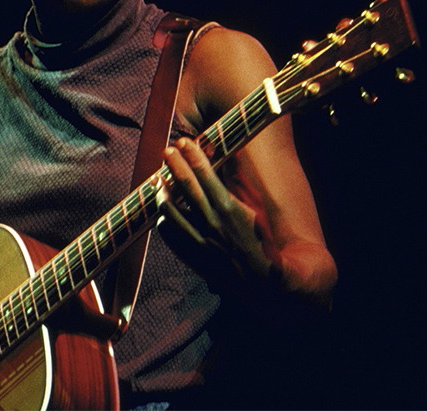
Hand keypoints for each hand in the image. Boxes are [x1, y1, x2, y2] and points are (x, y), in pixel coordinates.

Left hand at [159, 137, 272, 280]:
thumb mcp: (256, 210)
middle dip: (175, 165)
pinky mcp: (192, 258)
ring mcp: (200, 242)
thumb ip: (239, 182)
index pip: (206, 175)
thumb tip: (232, 155)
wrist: (266, 284)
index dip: (193, 155)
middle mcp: (213, 224)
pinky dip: (165, 221)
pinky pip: (170, 236)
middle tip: (168, 150)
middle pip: (186, 187)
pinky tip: (164, 212)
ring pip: (171, 211)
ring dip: (163, 192)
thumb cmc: (263, 243)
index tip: (185, 142)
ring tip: (159, 179)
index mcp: (230, 210)